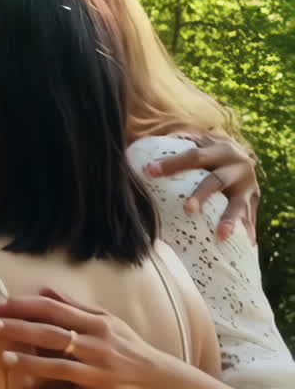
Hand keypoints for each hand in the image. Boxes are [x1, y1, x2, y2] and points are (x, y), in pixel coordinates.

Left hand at [0, 288, 181, 388]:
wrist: (165, 386)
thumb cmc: (130, 349)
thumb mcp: (108, 322)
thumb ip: (75, 306)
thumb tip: (43, 289)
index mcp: (96, 325)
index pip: (54, 310)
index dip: (24, 306)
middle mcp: (96, 348)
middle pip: (52, 336)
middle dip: (19, 330)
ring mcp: (99, 376)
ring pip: (60, 368)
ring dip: (31, 364)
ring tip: (4, 359)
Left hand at [145, 132, 259, 242]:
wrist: (245, 155)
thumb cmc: (208, 153)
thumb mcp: (196, 143)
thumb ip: (171, 145)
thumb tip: (133, 146)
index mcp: (218, 149)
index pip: (193, 156)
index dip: (172, 163)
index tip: (149, 171)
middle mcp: (236, 165)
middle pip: (216, 180)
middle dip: (202, 194)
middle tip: (187, 209)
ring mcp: (248, 185)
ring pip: (238, 203)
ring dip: (229, 219)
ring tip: (220, 235)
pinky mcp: (254, 201)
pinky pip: (251, 218)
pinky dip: (247, 231)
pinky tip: (247, 245)